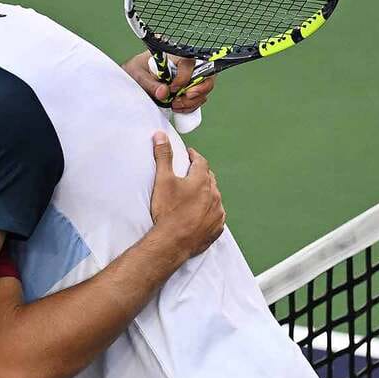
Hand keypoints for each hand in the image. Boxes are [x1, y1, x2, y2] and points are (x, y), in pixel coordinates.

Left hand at [122, 49, 215, 112]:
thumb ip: (150, 84)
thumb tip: (164, 92)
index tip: (173, 89)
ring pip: (205, 88)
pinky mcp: (188, 90)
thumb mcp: (138, 74)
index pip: (188, 62)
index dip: (184, 77)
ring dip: (193, 101)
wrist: (133, 78)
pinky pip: (199, 98)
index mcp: (173, 55)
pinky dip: (191, 106)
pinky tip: (178, 107)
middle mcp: (185, 65)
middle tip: (181, 100)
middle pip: (206, 73)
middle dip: (198, 90)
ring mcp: (189, 78)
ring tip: (175, 105)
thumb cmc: (136, 70)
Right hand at [148, 131, 224, 257]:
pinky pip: (215, 216)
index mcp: (202, 181)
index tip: (189, 155)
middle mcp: (214, 195)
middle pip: (209, 179)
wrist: (173, 241)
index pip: (201, 162)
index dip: (194, 156)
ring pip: (214, 197)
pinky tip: (200, 215)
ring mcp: (217, 212)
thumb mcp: (162, 180)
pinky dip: (209, 212)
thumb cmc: (168, 211)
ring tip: (195, 196)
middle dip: (201, 174)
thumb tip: (160, 136)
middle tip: (191, 174)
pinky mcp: (217, 228)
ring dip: (206, 194)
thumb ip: (163, 156)